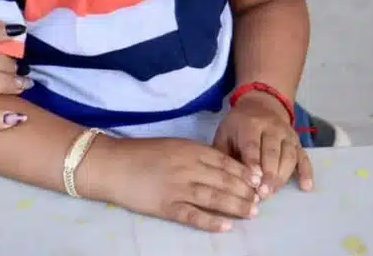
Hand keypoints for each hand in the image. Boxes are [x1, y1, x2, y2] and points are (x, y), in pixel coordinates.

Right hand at [87, 137, 262, 232]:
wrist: (112, 164)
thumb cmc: (142, 153)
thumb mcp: (173, 146)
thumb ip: (195, 155)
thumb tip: (220, 167)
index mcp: (190, 150)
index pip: (225, 162)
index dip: (244, 172)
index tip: (258, 181)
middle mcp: (188, 167)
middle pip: (224, 180)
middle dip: (245, 191)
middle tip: (260, 201)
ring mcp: (178, 187)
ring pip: (214, 197)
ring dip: (235, 206)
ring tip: (251, 213)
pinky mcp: (166, 206)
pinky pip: (193, 216)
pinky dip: (211, 222)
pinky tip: (225, 227)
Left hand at [213, 93, 313, 197]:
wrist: (261, 105)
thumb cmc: (238, 126)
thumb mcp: (224, 133)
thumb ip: (223, 154)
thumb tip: (224, 178)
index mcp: (250, 124)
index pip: (252, 145)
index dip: (254, 163)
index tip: (254, 181)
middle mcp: (272, 128)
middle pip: (272, 152)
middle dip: (269, 174)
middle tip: (263, 194)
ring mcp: (287, 135)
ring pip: (289, 156)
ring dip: (283, 176)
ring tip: (273, 192)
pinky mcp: (298, 142)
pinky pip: (304, 157)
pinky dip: (306, 172)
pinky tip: (306, 187)